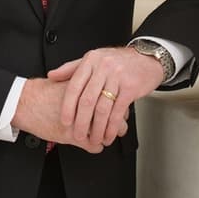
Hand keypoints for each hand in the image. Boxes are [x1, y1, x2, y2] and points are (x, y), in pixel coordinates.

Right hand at [11, 77, 127, 153]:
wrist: (26, 103)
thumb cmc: (44, 93)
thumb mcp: (67, 84)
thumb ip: (84, 87)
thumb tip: (97, 87)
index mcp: (88, 91)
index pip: (113, 99)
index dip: (117, 105)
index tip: (119, 107)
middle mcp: (88, 107)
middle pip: (114, 116)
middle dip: (117, 122)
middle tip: (119, 124)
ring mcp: (83, 122)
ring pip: (106, 133)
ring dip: (108, 135)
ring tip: (107, 135)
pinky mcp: (75, 137)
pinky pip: (94, 145)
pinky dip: (95, 146)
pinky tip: (94, 144)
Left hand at [47, 47, 163, 149]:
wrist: (146, 58)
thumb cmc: (118, 61)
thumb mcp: (93, 59)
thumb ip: (72, 68)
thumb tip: (52, 75)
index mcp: (91, 60)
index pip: (74, 86)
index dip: (68, 106)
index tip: (65, 121)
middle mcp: (103, 67)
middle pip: (87, 100)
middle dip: (81, 122)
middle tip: (78, 135)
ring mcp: (117, 77)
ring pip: (102, 108)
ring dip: (97, 128)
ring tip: (94, 139)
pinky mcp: (130, 88)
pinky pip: (117, 112)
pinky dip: (112, 127)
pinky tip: (109, 135)